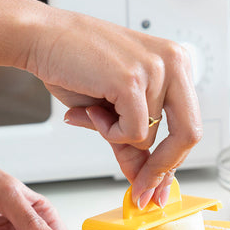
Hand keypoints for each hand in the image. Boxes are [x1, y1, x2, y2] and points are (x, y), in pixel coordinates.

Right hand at [24, 8, 202, 208]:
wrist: (42, 39)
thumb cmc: (78, 67)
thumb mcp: (115, 112)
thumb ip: (132, 144)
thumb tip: (142, 180)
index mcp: (176, 67)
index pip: (188, 126)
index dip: (172, 162)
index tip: (159, 187)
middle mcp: (173, 64)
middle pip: (188, 135)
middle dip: (162, 168)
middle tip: (142, 190)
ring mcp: (156, 69)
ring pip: (150, 137)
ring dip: (118, 137)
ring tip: (97, 113)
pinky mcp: (133, 80)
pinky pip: (132, 133)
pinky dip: (108, 131)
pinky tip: (93, 109)